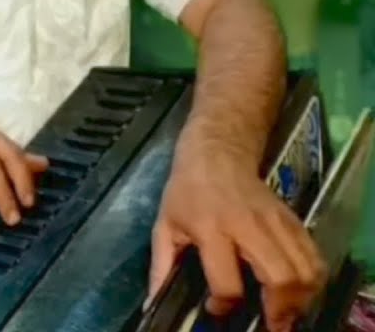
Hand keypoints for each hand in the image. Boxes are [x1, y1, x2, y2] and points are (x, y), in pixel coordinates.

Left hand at [149, 148, 325, 331]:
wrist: (217, 153)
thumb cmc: (187, 191)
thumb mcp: (165, 225)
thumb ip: (161, 266)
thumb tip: (152, 302)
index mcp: (211, 229)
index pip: (227, 281)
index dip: (224, 304)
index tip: (216, 309)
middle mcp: (249, 227)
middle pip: (280, 277)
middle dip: (280, 310)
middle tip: (272, 325)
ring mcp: (276, 223)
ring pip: (305, 270)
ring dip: (301, 299)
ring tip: (286, 312)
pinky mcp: (293, 220)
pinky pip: (314, 256)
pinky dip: (312, 279)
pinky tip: (298, 290)